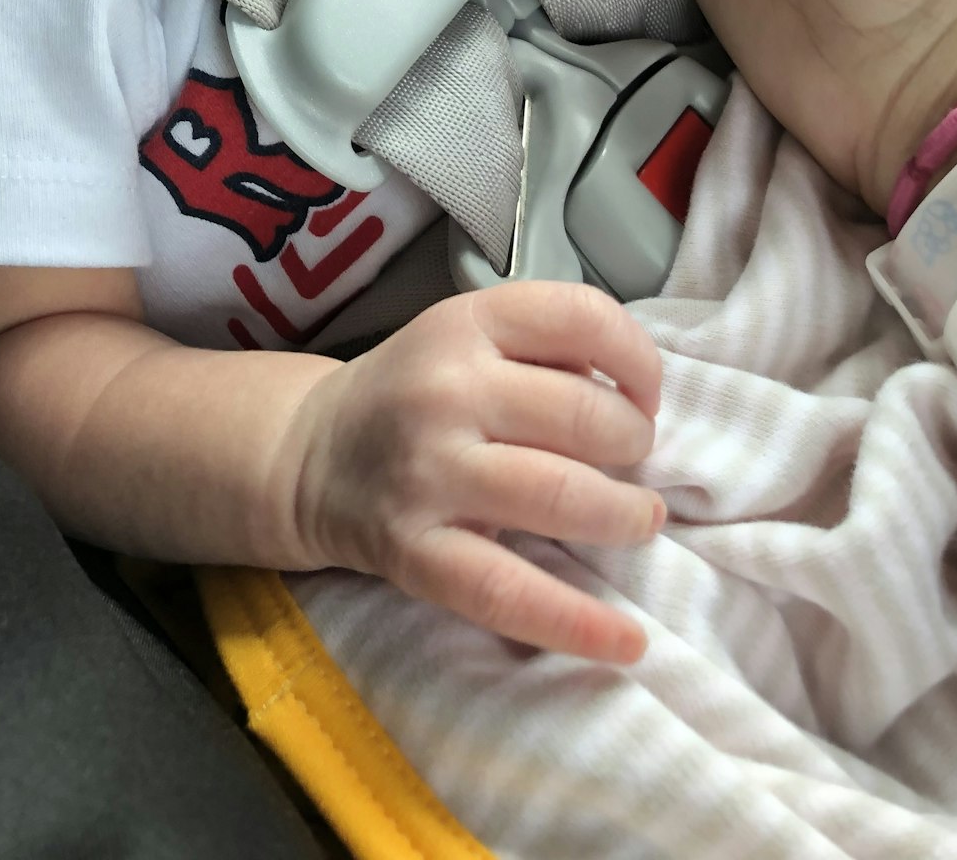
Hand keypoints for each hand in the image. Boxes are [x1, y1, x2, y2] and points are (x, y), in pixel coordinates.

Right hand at [283, 283, 663, 663]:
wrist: (313, 453)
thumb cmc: (417, 391)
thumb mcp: (470, 338)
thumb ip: (547, 351)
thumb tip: (638, 400)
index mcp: (466, 324)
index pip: (581, 317)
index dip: (639, 359)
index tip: (643, 396)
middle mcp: (445, 389)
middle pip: (586, 415)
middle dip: (635, 444)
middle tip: (633, 462)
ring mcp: (427, 472)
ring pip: (561, 496)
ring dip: (625, 517)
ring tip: (638, 521)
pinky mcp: (414, 550)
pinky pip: (508, 592)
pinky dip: (579, 623)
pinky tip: (628, 640)